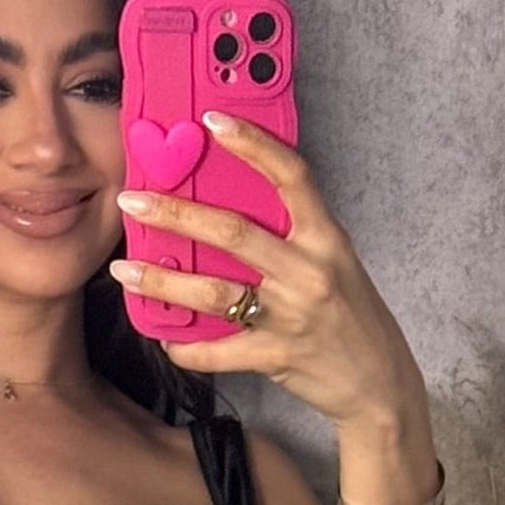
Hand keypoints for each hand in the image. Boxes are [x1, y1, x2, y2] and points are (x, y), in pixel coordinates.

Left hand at [110, 112, 425, 433]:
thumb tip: (230, 205)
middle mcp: (308, 271)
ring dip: (163, 282)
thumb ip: (291, 234)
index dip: (253, 145)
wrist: (379, 383)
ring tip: (125, 271)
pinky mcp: (278, 356)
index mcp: (325, 237)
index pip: (291, 176)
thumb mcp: (332, 261)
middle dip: (177, 214)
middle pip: (233, 233)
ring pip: (215, 293)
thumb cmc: (350, 316)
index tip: (212, 120)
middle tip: (133, 200)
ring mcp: (292, 316)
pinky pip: (220, 352)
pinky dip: (186, 347)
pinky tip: (164, 337)